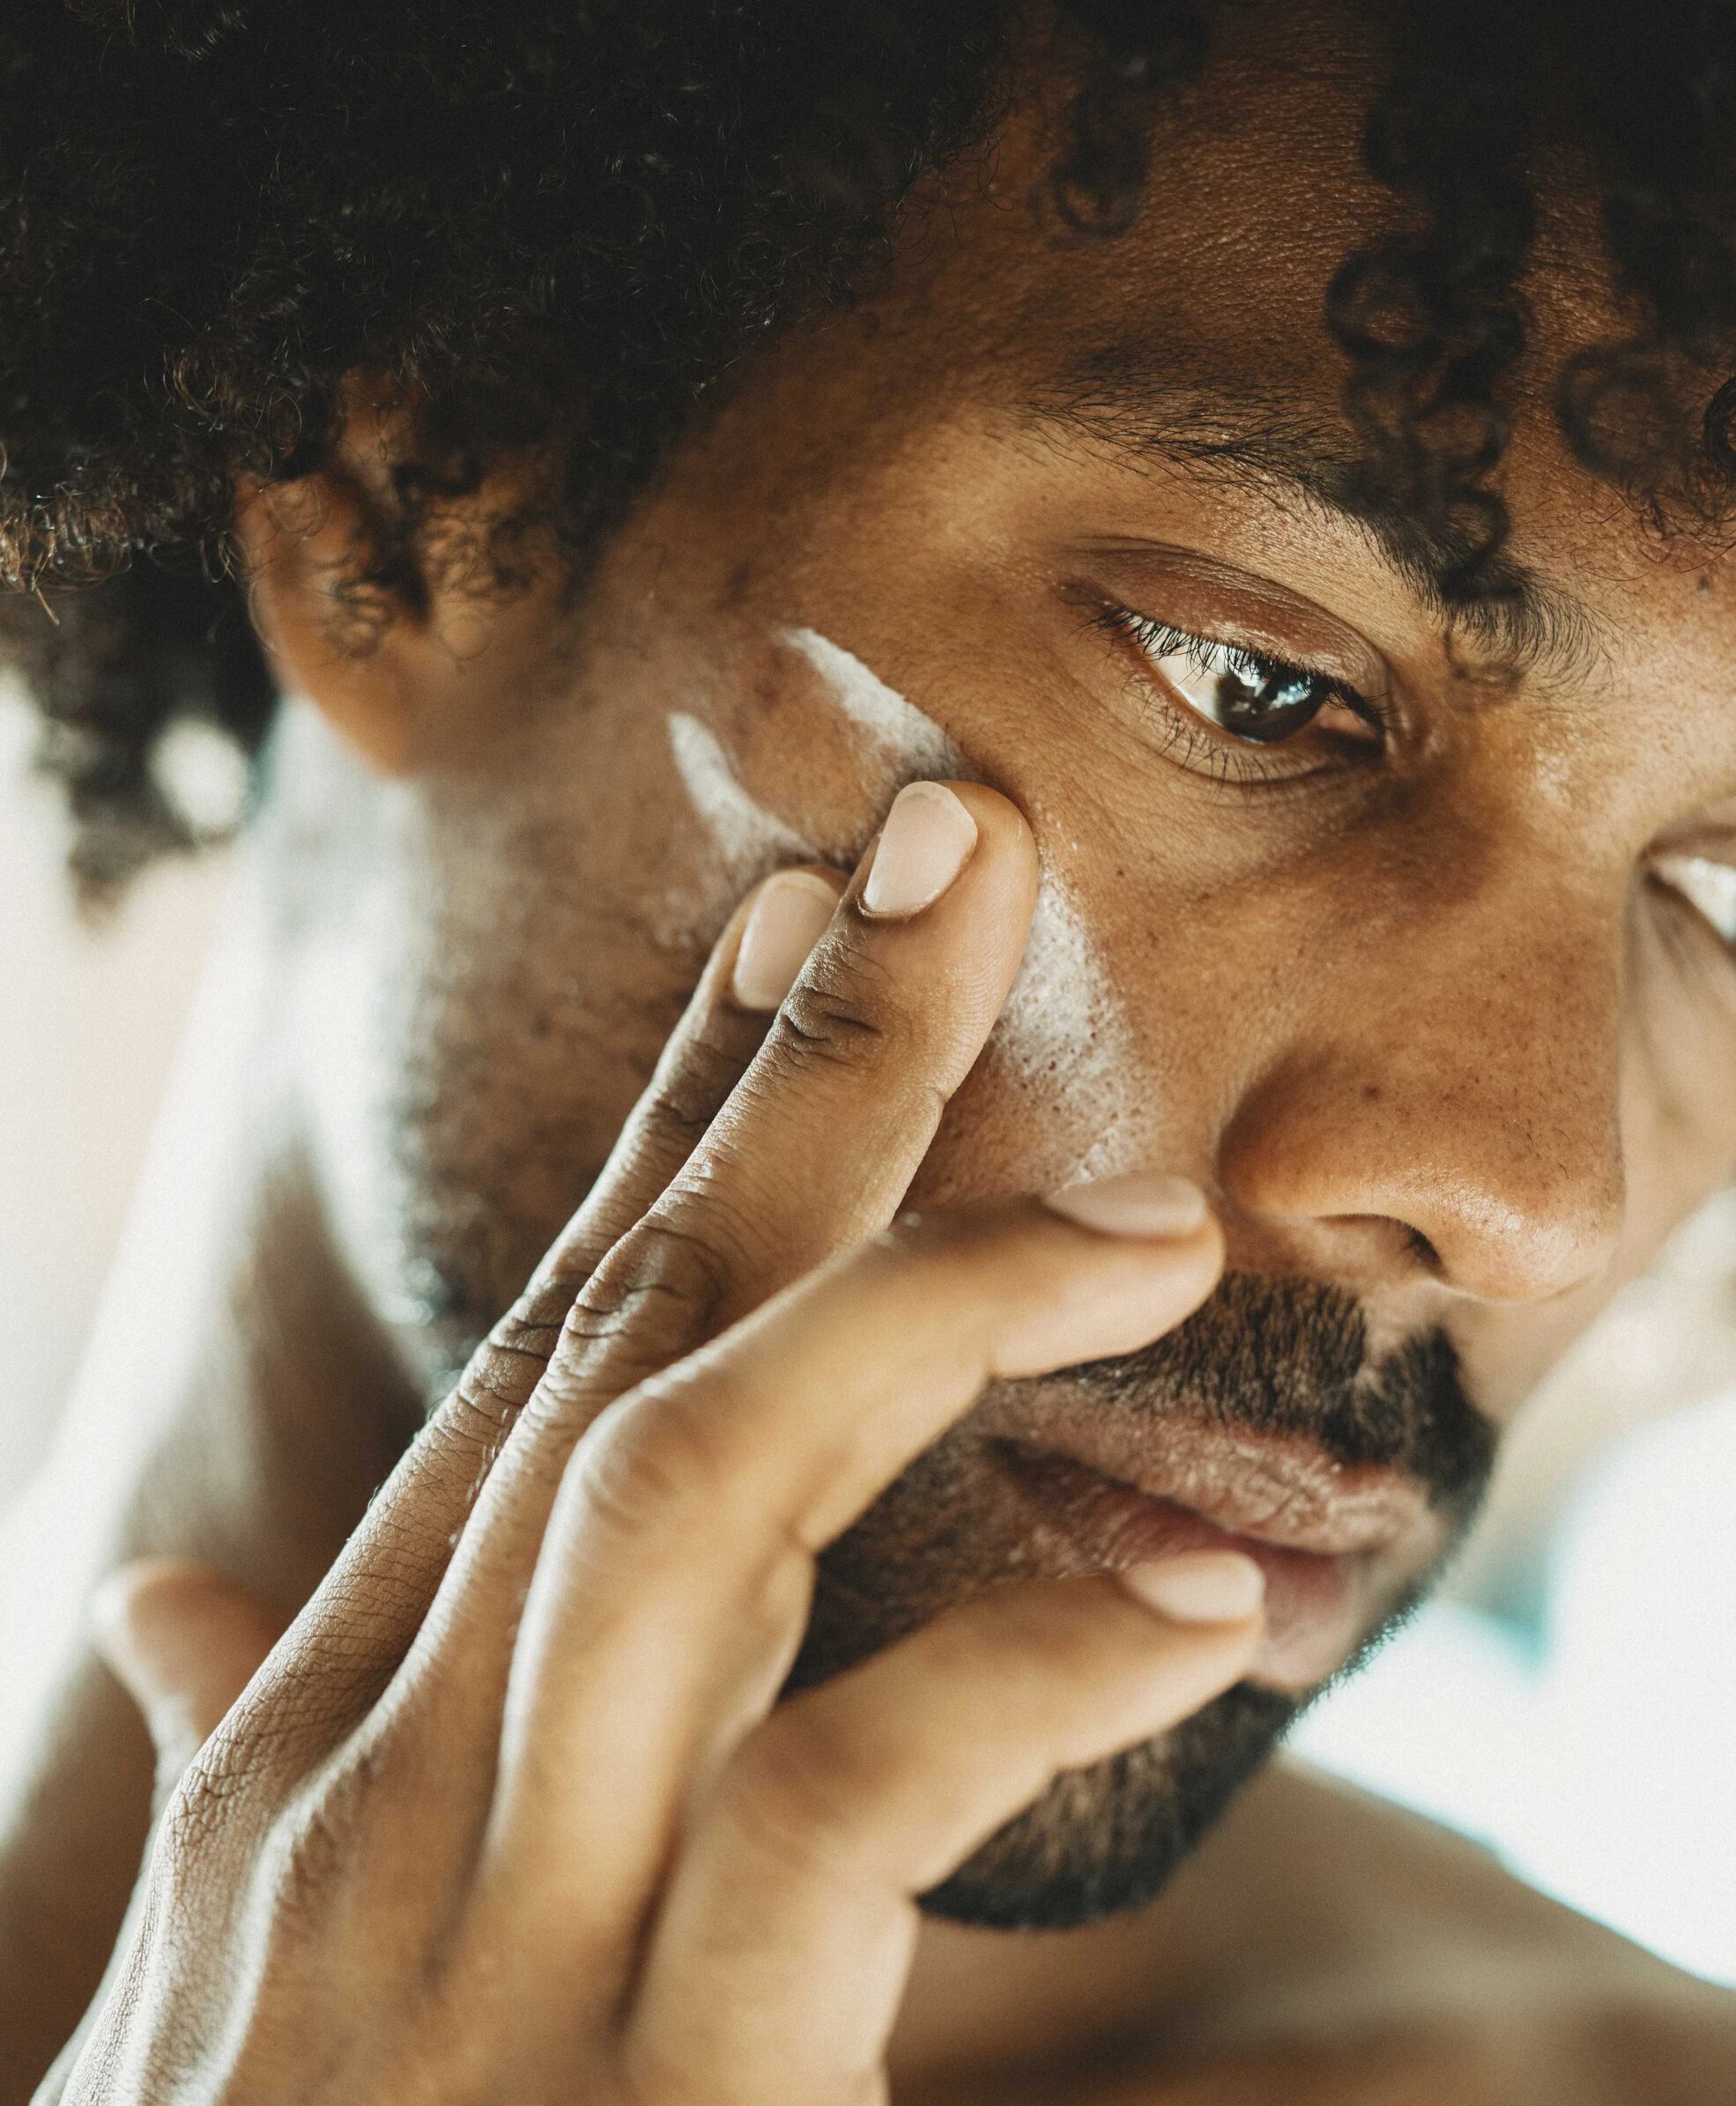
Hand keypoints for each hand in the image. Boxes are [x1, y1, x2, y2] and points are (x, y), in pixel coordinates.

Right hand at [54, 781, 1257, 2104]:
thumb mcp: (221, 1968)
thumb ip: (223, 1756)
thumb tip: (167, 1588)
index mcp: (335, 1715)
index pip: (546, 1336)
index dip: (677, 1108)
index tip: (796, 917)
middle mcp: (399, 1762)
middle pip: (631, 1330)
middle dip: (803, 1075)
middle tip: (954, 847)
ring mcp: (497, 1918)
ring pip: (693, 1492)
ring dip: (918, 1314)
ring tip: (1145, 1218)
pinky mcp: (637, 2094)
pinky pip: (840, 1812)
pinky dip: (1022, 1680)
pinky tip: (1200, 1608)